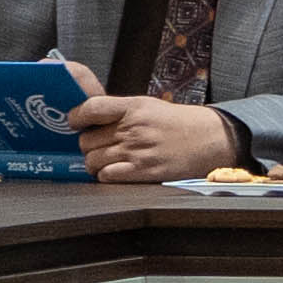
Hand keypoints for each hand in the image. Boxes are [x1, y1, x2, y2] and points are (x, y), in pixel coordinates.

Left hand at [68, 95, 235, 183]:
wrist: (208, 139)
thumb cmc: (177, 123)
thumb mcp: (148, 106)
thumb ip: (120, 112)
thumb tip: (90, 120)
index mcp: (132, 107)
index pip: (91, 108)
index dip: (76, 117)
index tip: (75, 122)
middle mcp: (132, 129)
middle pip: (86, 140)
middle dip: (88, 145)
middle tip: (97, 146)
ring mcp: (136, 151)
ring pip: (93, 161)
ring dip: (95, 163)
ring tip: (106, 160)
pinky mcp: (143, 171)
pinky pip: (107, 176)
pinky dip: (106, 175)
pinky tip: (116, 171)